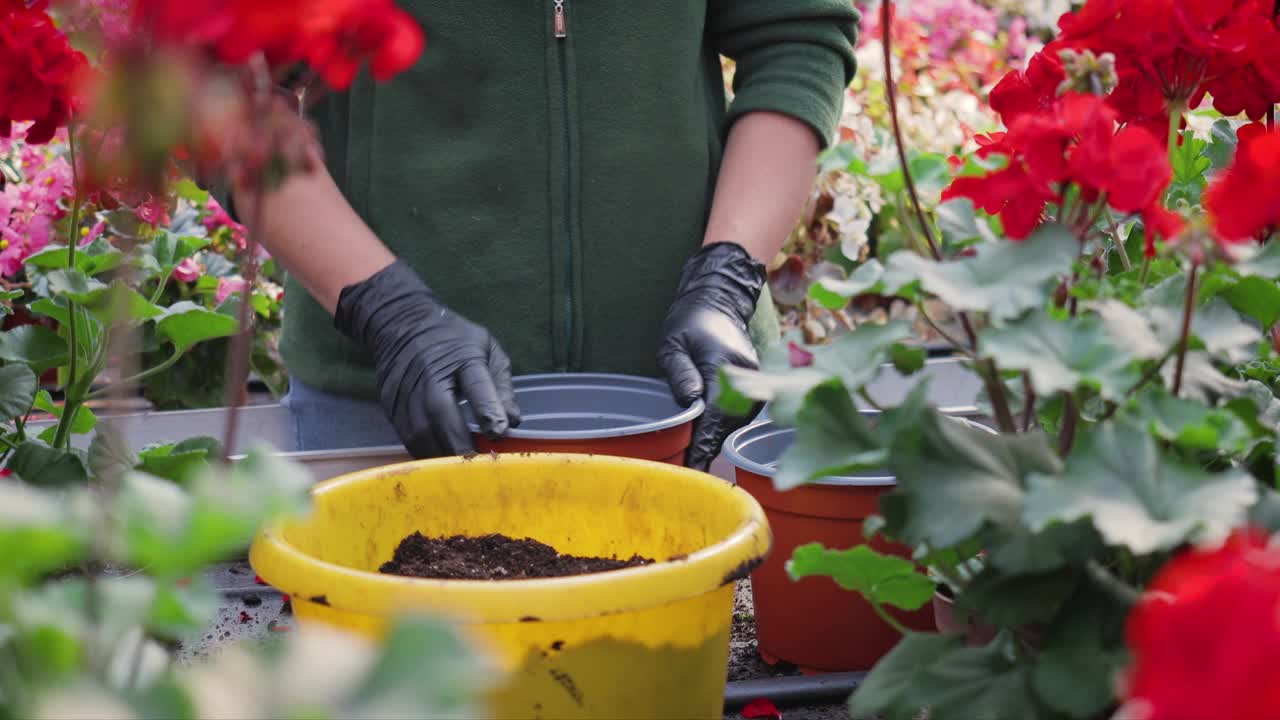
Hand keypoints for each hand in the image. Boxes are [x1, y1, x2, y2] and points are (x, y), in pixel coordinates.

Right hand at [335, 260, 520, 457]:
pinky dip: (425, 454)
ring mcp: (406, 390)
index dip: (488, 408)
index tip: (499, 432)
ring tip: (460, 474)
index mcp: (462, 356)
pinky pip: (407, 437)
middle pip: (442, 413)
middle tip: (478, 470)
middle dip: (460, 445)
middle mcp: (430, 374)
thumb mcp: (486, 349)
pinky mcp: (390, 405)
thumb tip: (513, 421)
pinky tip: (439, 465)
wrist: (400, 323)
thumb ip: (501, 385)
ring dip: (441, 457)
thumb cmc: (453, 339)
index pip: (476, 383)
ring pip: (420, 432)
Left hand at [657, 242, 766, 470]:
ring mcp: (756, 380)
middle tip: (689, 469)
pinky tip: (708, 436)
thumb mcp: (672, 344)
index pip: (715, 413)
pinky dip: (725, 425)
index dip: (703, 442)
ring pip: (737, 421)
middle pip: (729, 422)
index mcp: (724, 366)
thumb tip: (690, 401)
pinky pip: (740, 412)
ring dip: (717, 437)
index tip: (693, 465)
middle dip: (710, 446)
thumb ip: (680, 372)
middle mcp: (747, 376)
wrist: (718, 301)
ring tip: (696, 456)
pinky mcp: (756, 384)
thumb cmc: (689, 322)